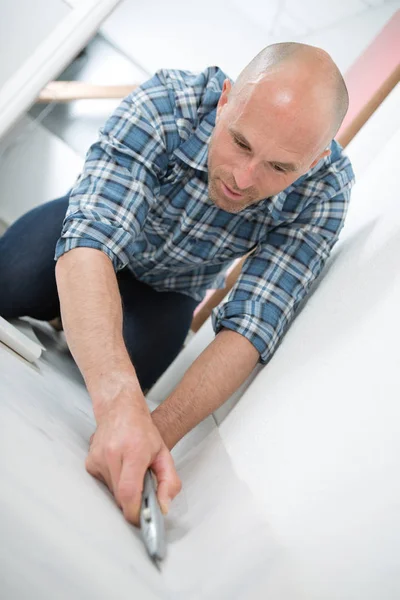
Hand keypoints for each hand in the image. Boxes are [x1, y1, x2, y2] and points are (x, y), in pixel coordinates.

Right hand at [86, 393, 181, 525]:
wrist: (121, 410)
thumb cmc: (143, 431)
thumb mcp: (164, 454)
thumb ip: (169, 482)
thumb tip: (163, 507)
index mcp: (133, 451)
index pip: (128, 492)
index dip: (134, 512)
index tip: (141, 518)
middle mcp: (112, 454)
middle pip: (120, 496)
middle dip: (132, 501)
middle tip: (142, 492)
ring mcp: (98, 457)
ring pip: (111, 492)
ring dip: (123, 490)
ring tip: (131, 472)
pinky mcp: (89, 462)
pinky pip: (102, 484)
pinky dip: (113, 483)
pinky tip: (120, 467)